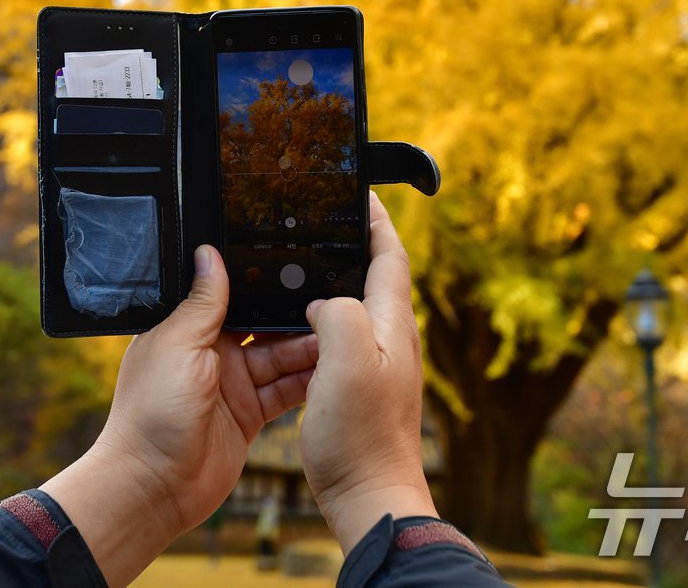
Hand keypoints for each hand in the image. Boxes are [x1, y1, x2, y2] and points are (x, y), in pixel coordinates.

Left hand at [43, 245, 317, 586]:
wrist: (152, 487)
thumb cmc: (151, 413)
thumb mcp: (178, 345)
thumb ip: (202, 303)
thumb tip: (208, 253)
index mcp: (189, 329)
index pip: (234, 296)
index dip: (263, 285)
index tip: (298, 268)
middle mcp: (213, 353)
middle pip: (264, 326)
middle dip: (295, 317)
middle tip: (333, 303)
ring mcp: (233, 385)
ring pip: (280, 358)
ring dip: (308, 350)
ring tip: (343, 335)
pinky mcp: (249, 415)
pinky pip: (284, 392)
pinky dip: (307, 383)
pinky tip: (333, 370)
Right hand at [301, 192, 437, 553]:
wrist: (370, 496)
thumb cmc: (362, 436)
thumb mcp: (348, 360)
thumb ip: (338, 314)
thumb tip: (322, 302)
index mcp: (393, 324)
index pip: (390, 255)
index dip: (375, 220)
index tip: (358, 192)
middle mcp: (391, 339)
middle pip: (373, 276)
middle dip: (351, 244)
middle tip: (320, 221)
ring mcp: (378, 365)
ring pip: (353, 306)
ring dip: (331, 282)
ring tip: (299, 265)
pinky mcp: (359, 387)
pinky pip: (338, 338)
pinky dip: (317, 320)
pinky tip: (294, 327)